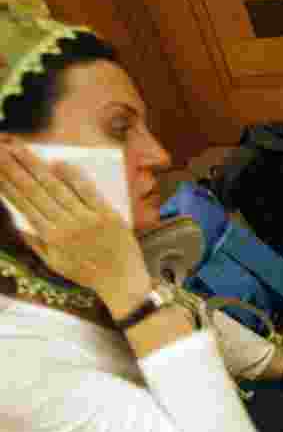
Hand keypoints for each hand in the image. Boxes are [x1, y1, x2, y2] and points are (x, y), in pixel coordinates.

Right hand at [0, 142, 149, 313]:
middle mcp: (65, 225)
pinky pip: (88, 191)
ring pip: (56, 187)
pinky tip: (58, 162)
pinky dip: (73, 175)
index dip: (7, 185)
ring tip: (19, 149)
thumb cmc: (88, 273)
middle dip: (14, 169)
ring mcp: (87, 218)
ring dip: (35, 166)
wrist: (122, 282)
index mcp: (50, 237)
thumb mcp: (55, 264)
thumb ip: (36, 243)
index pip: (23, 204)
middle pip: (34, 191)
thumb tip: (18, 226)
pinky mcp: (108, 214)